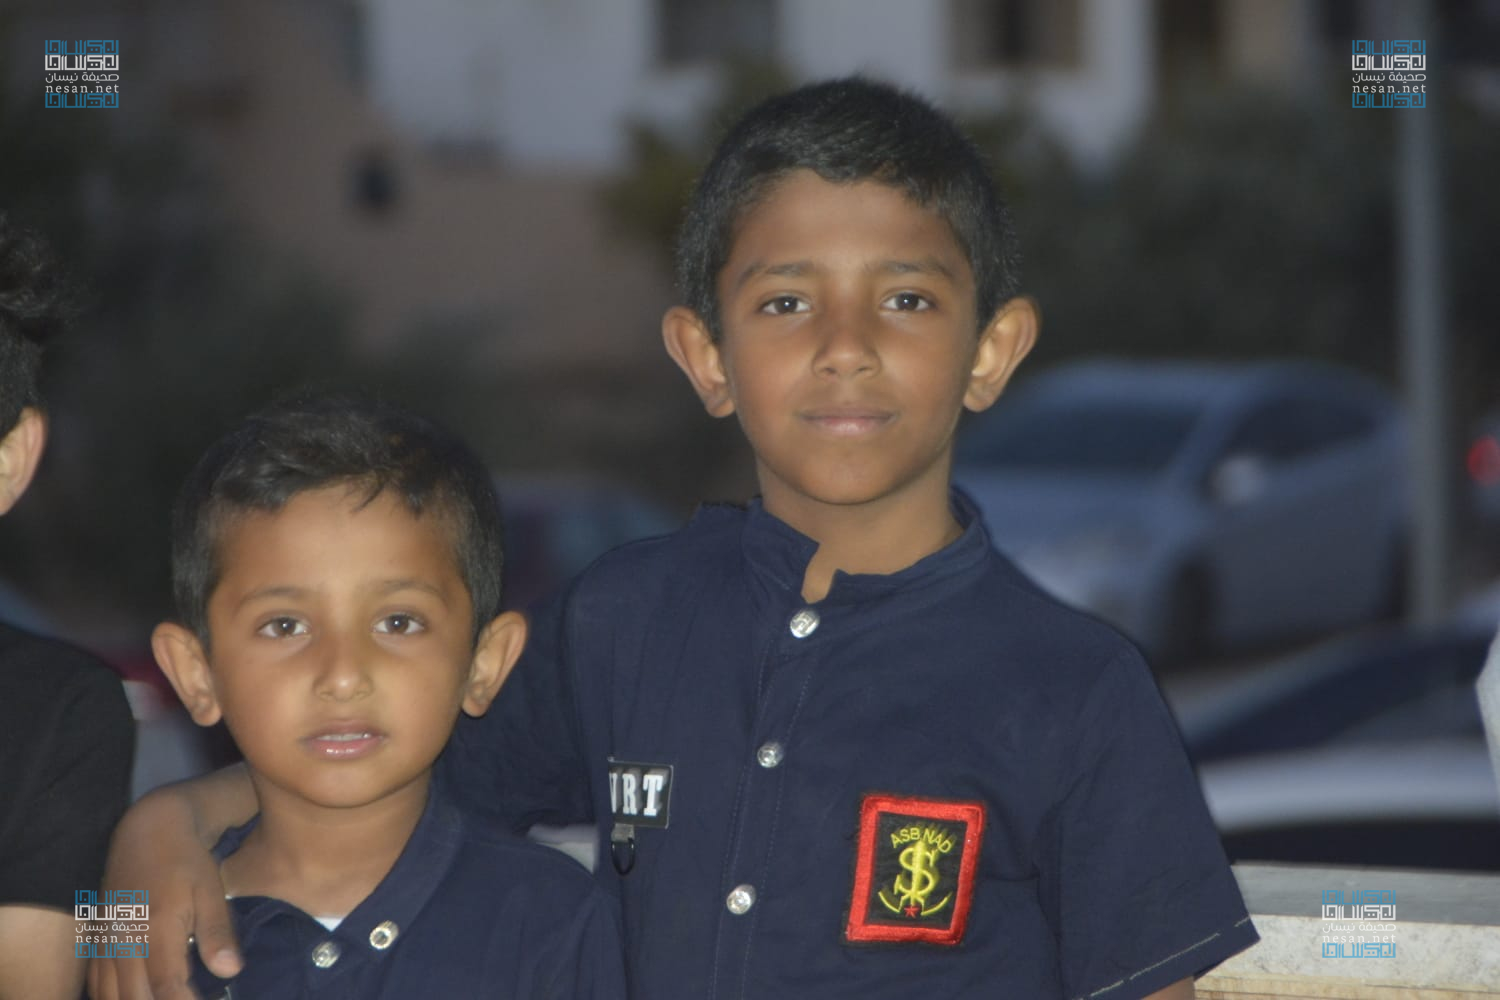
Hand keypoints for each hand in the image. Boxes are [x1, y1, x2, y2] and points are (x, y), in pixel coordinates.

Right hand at [86, 790, 241, 999]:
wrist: (147, 830)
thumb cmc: (186, 860)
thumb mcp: (210, 890)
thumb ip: (216, 932)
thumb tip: (230, 971)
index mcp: (155, 929)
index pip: (167, 986)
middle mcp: (123, 940)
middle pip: (135, 997)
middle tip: (191, 999)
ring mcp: (105, 941)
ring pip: (109, 995)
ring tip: (165, 998)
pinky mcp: (96, 940)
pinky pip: (96, 983)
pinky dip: (112, 997)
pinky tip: (134, 996)